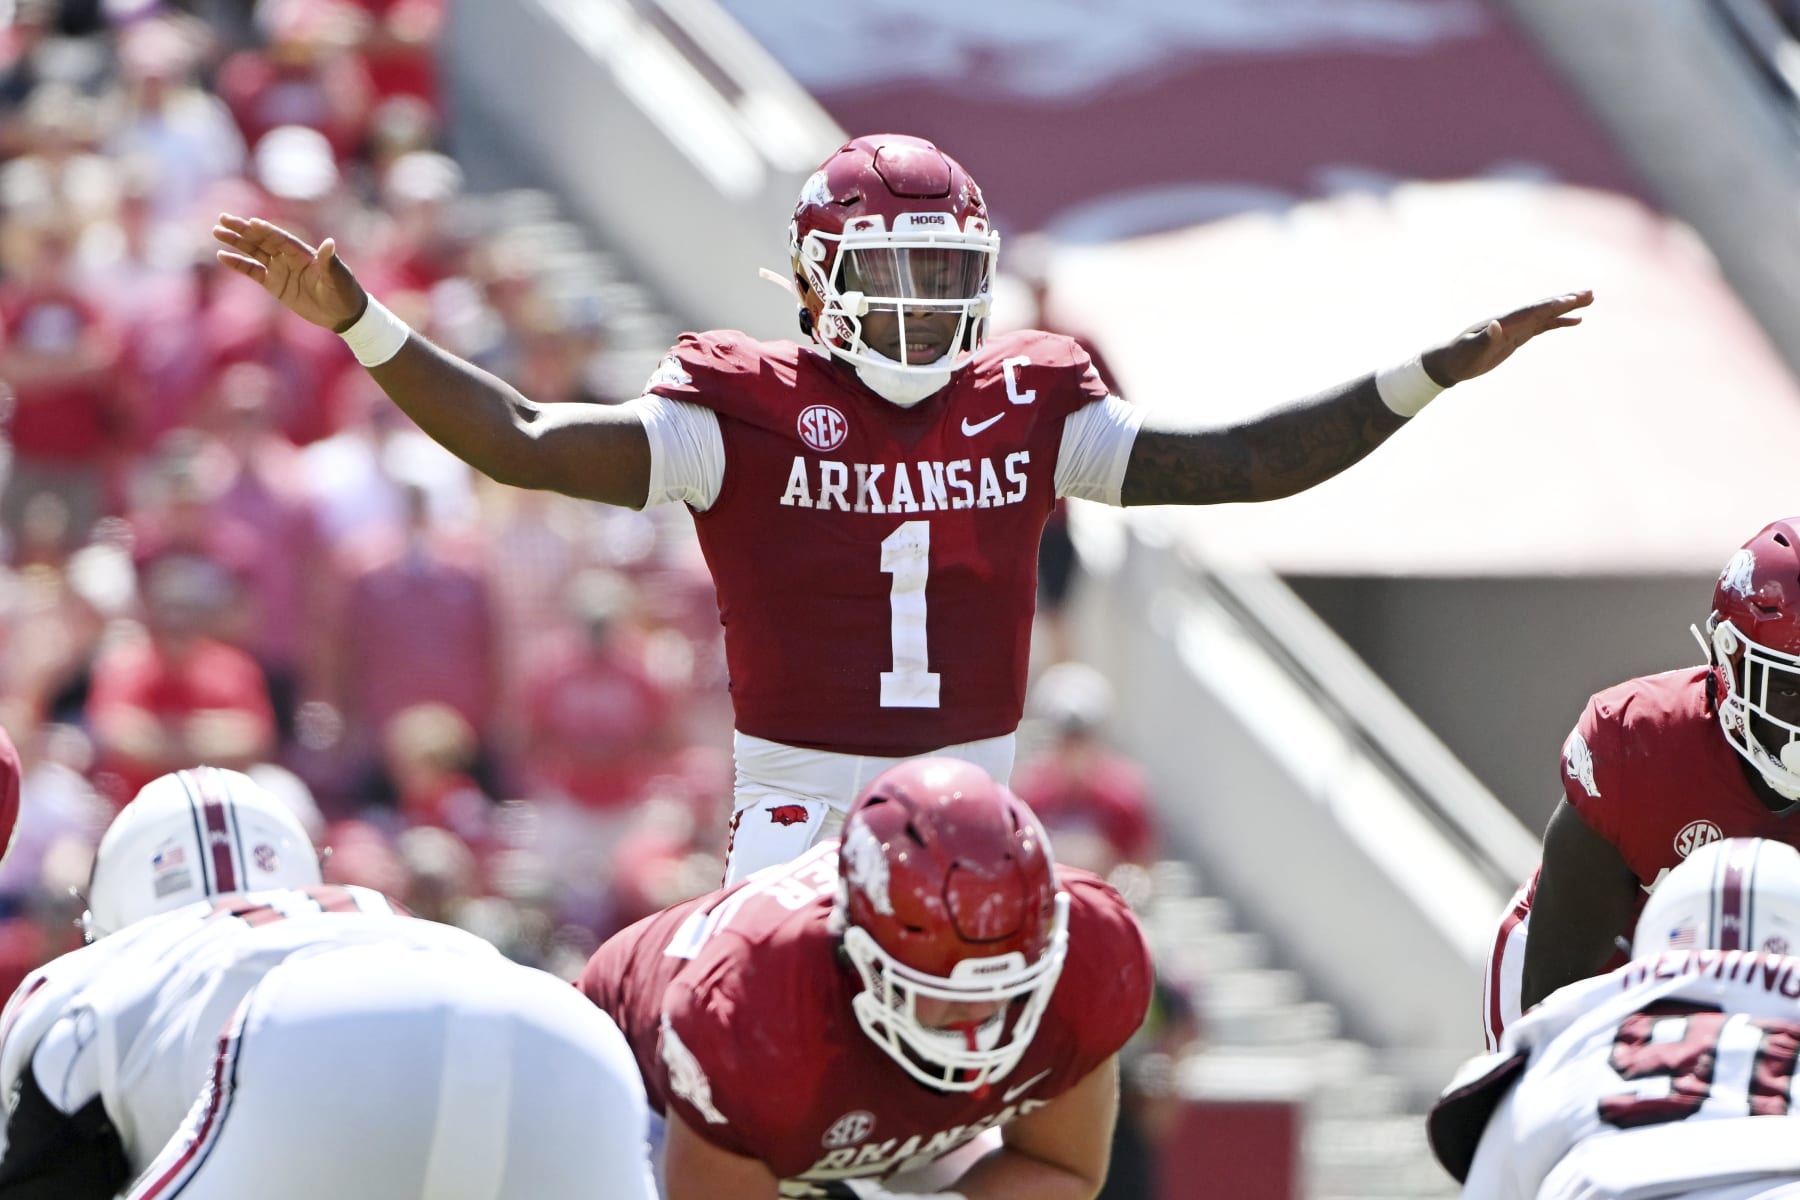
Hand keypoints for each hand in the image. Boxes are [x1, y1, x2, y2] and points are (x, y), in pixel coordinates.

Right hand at [212, 214, 367, 332]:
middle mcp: (289, 257)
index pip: (280, 239)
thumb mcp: (338, 278)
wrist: (343, 314)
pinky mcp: (274, 284)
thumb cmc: (344, 293)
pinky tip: (222, 256)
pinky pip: (253, 271)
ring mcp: (280, 269)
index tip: (250, 222)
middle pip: (262, 240)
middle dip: (243, 230)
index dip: (266, 230)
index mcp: (303, 253)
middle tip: (223, 218)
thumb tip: (329, 243)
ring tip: (217, 232)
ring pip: (254, 252)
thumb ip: (330, 262)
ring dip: (236, 242)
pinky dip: (238, 264)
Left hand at [1421, 290, 1592, 385]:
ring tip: (1589, 300)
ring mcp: (1516, 327)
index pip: (1531, 311)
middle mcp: (1512, 321)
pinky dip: (1559, 322)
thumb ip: (1484, 339)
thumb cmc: (1458, 358)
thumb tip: (1496, 325)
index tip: (1571, 300)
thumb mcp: (1470, 352)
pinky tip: (1575, 321)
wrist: (1449, 362)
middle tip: (1590, 293)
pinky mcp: (1517, 336)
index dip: (1551, 306)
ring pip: (1546, 314)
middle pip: (1543, 307)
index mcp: (1503, 322)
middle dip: (1566, 300)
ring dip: (1567, 307)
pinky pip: (1543, 326)